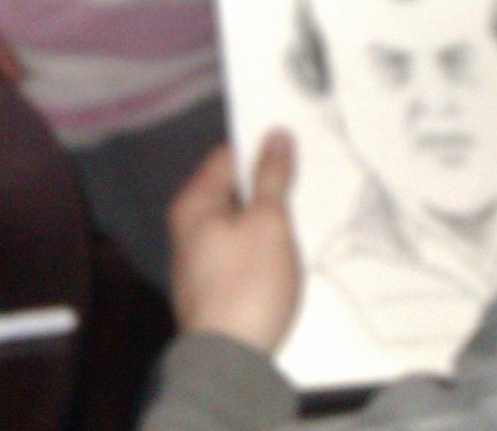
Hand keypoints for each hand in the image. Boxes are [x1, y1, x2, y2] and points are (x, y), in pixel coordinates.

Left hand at [167, 129, 300, 353]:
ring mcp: (199, 257)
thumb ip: (272, 175)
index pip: (228, 155)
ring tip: (305, 206)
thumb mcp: (268, 222)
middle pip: (233, 187)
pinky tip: (289, 245)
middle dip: (268, 180)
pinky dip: (262, 240)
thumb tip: (275, 133)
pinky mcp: (214, 284)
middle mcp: (189, 226)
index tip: (295, 140)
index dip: (261, 145)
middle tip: (308, 172)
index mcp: (194, 203)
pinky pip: (240, 247)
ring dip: (268, 212)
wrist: (230, 363)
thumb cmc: (248, 283)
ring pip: (239, 218)